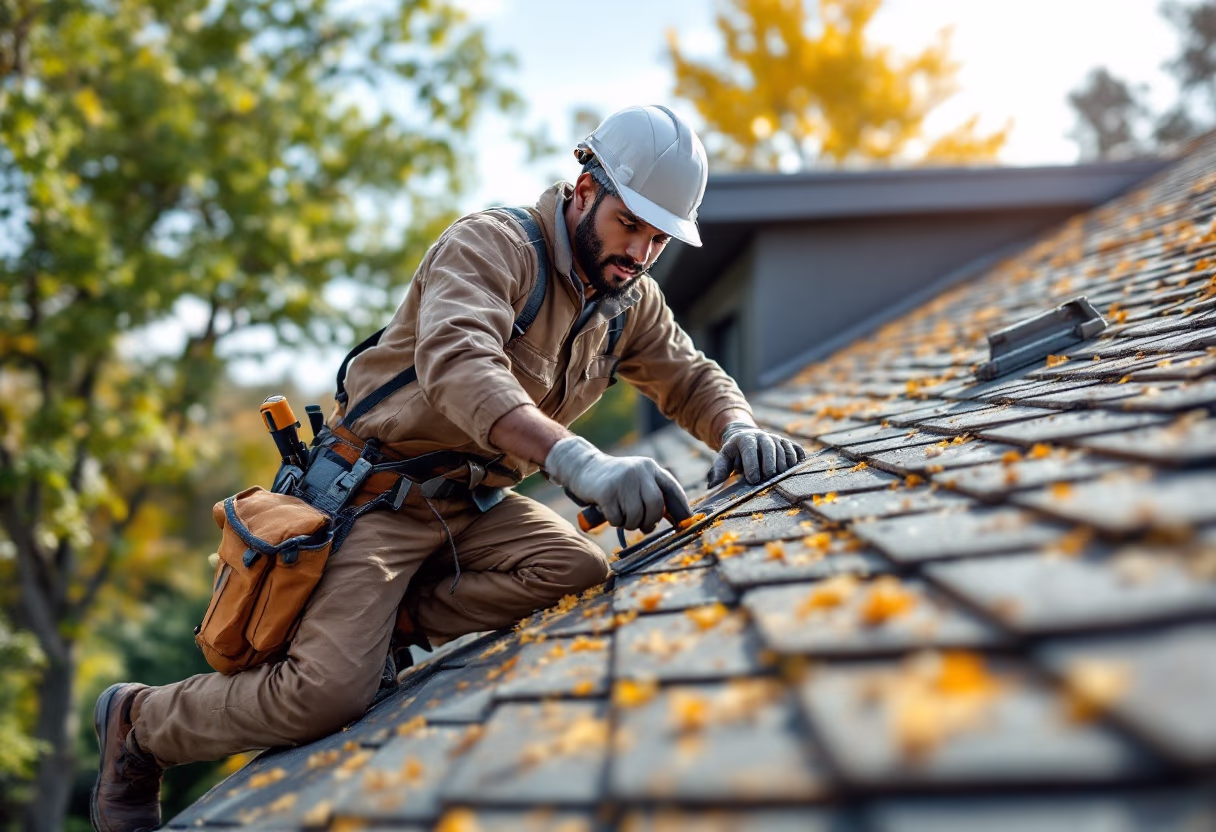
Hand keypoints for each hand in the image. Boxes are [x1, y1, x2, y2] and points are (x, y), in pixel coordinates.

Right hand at [545, 436, 691, 531]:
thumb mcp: (637, 480)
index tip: (683, 526)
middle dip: (650, 522)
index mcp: (651, 468)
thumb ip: (655, 495)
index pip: (673, 490)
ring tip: (622, 516)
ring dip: (630, 523)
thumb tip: (679, 520)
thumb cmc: (615, 481)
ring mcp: (623, 480)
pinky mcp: (606, 492)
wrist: (583, 467)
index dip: (681, 510)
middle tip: (643, 526)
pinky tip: (609, 512)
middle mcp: (640, 471)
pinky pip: (618, 518)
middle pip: (656, 506)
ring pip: (636, 516)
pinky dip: (615, 521)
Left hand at [708, 421, 806, 487]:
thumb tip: (712, 485)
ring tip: (782, 475)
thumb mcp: (724, 458)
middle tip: (769, 477)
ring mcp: (776, 439)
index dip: (752, 463)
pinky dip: (798, 457)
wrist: (746, 437)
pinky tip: (796, 468)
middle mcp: (762, 436)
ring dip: (784, 463)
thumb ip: (718, 470)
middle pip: (769, 447)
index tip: (753, 479)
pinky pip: (795, 449)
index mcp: (745, 439)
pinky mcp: (787, 443)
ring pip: (783, 449)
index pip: (750, 449)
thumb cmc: (735, 453)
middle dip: (770, 462)